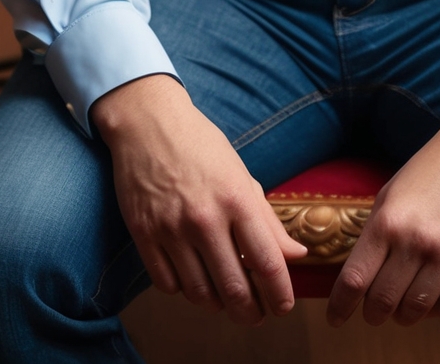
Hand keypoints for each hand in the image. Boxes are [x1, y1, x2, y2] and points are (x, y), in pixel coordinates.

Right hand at [90, 73, 308, 325]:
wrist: (148, 122)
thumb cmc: (201, 146)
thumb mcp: (240, 174)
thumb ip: (267, 219)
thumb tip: (296, 255)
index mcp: (236, 198)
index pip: (267, 262)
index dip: (280, 293)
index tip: (283, 306)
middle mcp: (204, 217)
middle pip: (234, 288)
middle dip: (250, 312)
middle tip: (256, 315)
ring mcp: (171, 228)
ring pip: (199, 293)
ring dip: (216, 303)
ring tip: (225, 298)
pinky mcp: (143, 234)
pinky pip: (167, 284)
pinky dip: (183, 290)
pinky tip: (192, 279)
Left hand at [326, 115, 439, 327]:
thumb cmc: (433, 168)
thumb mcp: (393, 193)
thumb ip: (377, 233)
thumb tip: (361, 275)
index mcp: (387, 220)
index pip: (354, 279)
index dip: (340, 307)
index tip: (335, 319)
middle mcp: (415, 240)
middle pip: (382, 301)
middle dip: (373, 314)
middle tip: (374, 312)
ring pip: (416, 309)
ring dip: (405, 314)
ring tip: (404, 306)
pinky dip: (436, 309)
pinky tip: (432, 298)